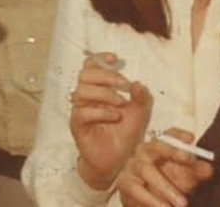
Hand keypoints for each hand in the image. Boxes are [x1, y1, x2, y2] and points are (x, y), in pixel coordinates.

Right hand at [69, 53, 152, 189]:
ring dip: (104, 94)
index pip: (91, 66)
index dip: (100, 59)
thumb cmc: (125, 133)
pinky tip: (115, 117)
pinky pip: (82, 113)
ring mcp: (80, 111)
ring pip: (81, 91)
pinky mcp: (77, 126)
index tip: (115, 59)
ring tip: (121, 103)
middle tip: (124, 84)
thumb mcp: (140, 114)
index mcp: (99, 89)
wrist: (118, 160)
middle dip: (106, 76)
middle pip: (85, 74)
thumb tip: (138, 83)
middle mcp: (87, 97)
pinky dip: (100, 112)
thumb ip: (142, 98)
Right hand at [118, 129, 213, 206]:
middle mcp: (145, 151)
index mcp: (162, 146)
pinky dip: (150, 201)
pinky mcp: (125, 183)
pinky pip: (136, 190)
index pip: (169, 134)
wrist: (149, 202)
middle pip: (156, 146)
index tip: (191, 139)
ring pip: (146, 170)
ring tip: (181, 203)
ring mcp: (133, 166)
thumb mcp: (187, 178)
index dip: (179, 135)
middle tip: (188, 160)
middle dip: (171, 152)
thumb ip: (197, 173)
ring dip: (165, 187)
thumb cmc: (169, 183)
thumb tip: (208, 168)